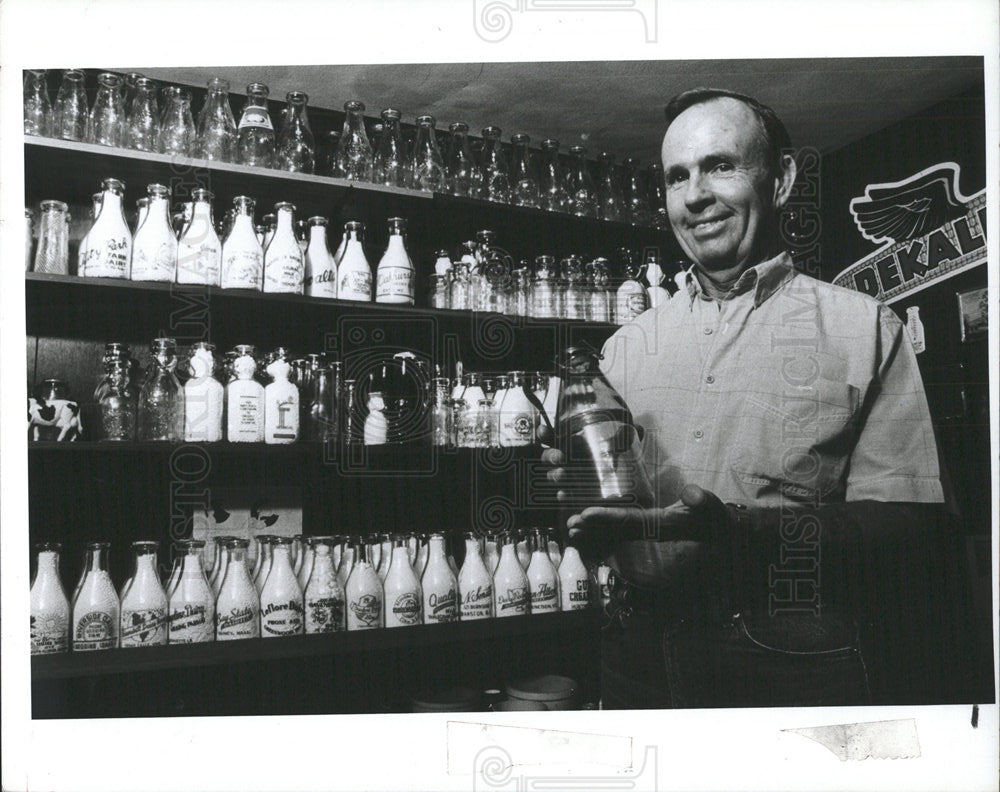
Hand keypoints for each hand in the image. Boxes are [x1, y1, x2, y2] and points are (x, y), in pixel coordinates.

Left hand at [541, 446, 731, 557]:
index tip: (586, 514)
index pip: (630, 522)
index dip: (607, 518)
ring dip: (593, 531)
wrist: (721, 535)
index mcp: (663, 525)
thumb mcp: (714, 508)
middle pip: (615, 531)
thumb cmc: (716, 519)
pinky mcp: (648, 531)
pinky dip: (602, 530)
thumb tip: (690, 492)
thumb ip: (703, 501)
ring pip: (615, 534)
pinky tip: (587, 528)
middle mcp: (651, 533)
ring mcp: (648, 534)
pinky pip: (621, 532)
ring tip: (571, 526)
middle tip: (569, 523)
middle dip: (592, 527)